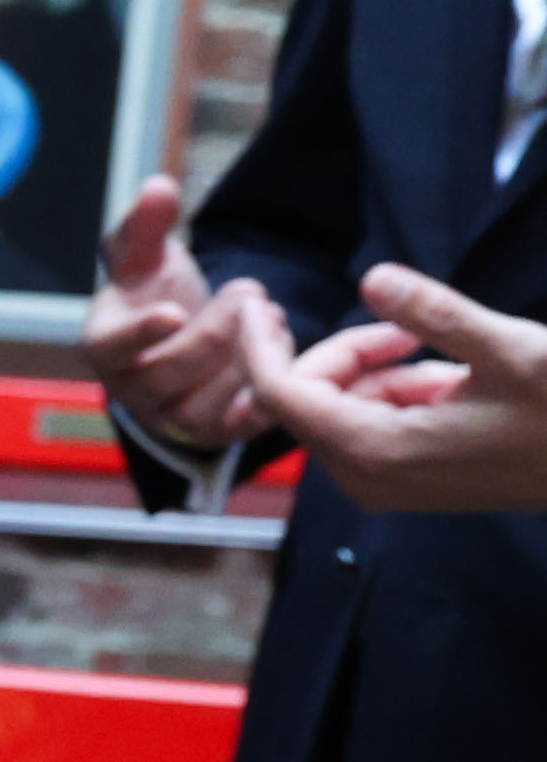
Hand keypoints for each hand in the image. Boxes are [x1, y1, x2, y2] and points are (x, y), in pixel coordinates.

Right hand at [84, 171, 283, 452]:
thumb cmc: (154, 297)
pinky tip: (285, 354)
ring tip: (276, 320)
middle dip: (215, 333)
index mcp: (104, 346)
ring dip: (246, 360)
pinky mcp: (212, 434)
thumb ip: (149, 225)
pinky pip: (239, 427)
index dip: (140, 333)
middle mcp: (129, 390)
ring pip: (204, 404)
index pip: (110, 348)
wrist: (174, 350)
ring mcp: (170, 417)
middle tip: (252, 293)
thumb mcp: (147, 260)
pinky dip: (265, 395)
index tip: (174, 312)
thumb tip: (158, 186)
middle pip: (166, 373)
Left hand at [245, 264, 546, 510]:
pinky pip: (372, 422)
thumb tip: (372, 276)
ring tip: (449, 355)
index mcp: (377, 451)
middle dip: (343, 350)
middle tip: (410, 328)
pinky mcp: (409, 480)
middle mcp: (368, 479)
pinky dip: (396, 388)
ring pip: (341, 406)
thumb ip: (436, 314)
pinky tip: (452, 377)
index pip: (279, 393)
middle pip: (306, 397)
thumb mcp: (509, 350)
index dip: (257, 343)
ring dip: (376, 367)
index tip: (253, 298)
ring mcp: (387, 485)